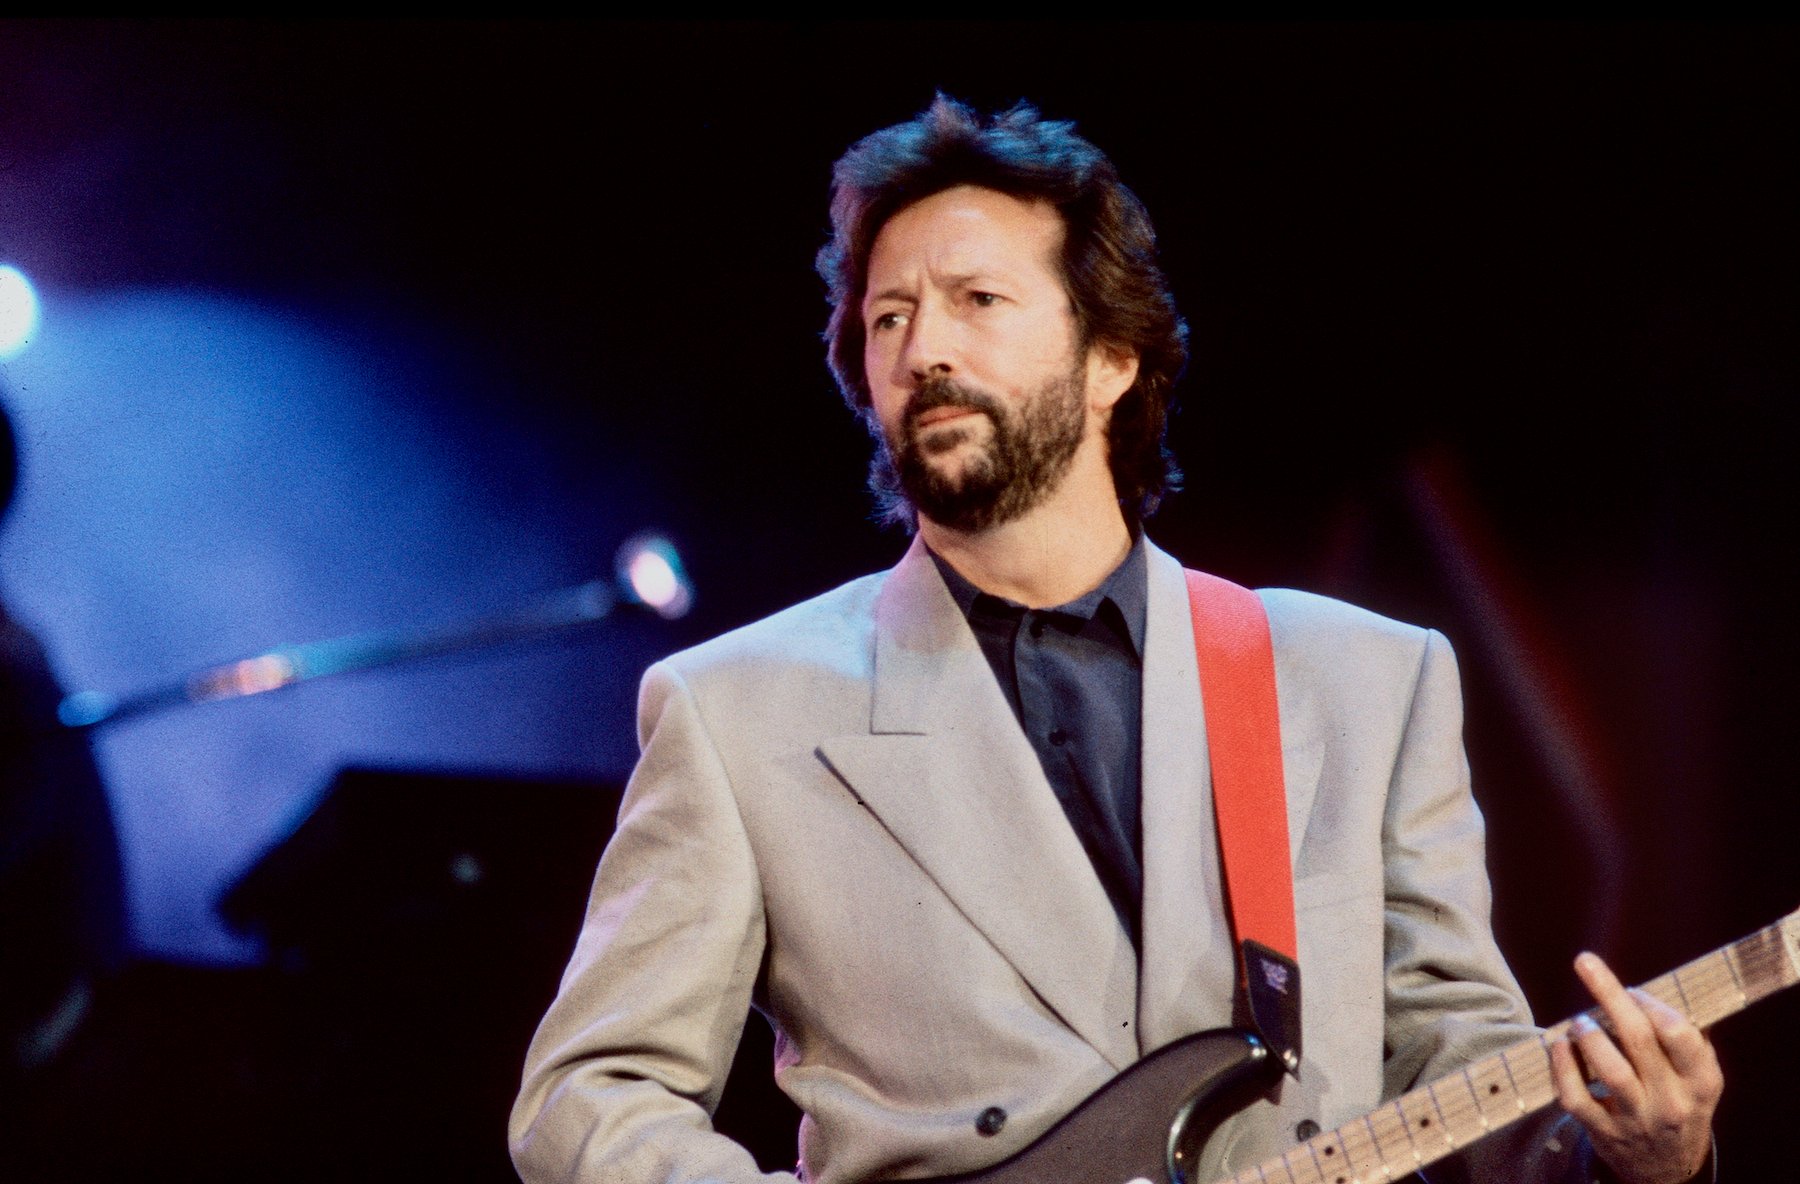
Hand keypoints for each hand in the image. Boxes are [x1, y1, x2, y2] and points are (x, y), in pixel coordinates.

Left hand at [1549, 952, 1722, 1183]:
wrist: (1669, 1168)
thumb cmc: (1680, 1102)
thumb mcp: (1699, 1076)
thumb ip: (1686, 1036)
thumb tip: (1658, 986)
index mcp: (1701, 1081)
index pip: (1679, 1033)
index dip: (1650, 1003)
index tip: (1631, 988)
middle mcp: (1672, 1100)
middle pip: (1638, 1039)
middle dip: (1609, 993)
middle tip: (1585, 963)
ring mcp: (1637, 1119)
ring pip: (1610, 1070)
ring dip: (1588, 1034)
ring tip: (1579, 1021)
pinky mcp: (1604, 1131)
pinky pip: (1576, 1096)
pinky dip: (1561, 1067)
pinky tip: (1558, 1045)